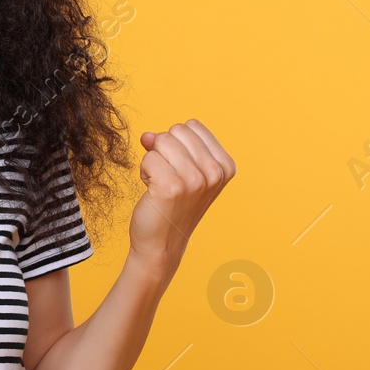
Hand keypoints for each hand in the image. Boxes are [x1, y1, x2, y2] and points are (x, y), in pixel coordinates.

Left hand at [128, 119, 236, 268]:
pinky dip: (144, 171)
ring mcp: (196, 180)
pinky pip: (148, 157)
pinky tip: (153, 191)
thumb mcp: (183, 170)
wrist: (162, 243)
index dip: (177, 143)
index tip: (180, 169)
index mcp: (225, 166)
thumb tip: (147, 136)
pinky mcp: (172, 187)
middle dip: (164, 150)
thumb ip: (171, 146)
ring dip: (153, 161)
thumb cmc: (171, 204)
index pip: (192, 126)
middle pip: (176, 130)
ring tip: (161, 184)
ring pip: (161, 141)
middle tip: (168, 177)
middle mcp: (215, 173)